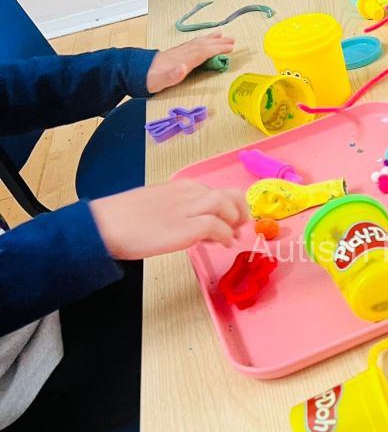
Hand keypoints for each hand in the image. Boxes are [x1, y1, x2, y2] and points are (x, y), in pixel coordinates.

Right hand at [91, 181, 247, 259]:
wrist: (102, 226)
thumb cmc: (123, 219)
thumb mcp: (157, 206)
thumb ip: (180, 211)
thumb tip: (199, 227)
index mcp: (180, 187)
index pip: (216, 190)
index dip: (229, 206)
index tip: (229, 222)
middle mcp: (186, 193)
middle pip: (228, 193)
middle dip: (240, 210)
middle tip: (239, 227)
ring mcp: (185, 209)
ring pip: (225, 204)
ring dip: (234, 221)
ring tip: (232, 237)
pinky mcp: (182, 227)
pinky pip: (215, 226)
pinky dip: (224, 235)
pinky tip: (223, 244)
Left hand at [146, 33, 234, 92]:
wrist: (134, 72)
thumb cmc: (149, 80)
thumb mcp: (159, 81)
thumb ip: (171, 75)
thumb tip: (183, 67)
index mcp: (181, 60)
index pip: (202, 51)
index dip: (217, 48)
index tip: (230, 47)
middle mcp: (181, 54)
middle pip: (202, 45)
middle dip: (218, 42)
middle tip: (233, 40)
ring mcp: (178, 52)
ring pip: (198, 42)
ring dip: (211, 38)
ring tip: (222, 33)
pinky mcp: (175, 54)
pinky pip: (193, 44)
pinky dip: (201, 41)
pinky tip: (204, 41)